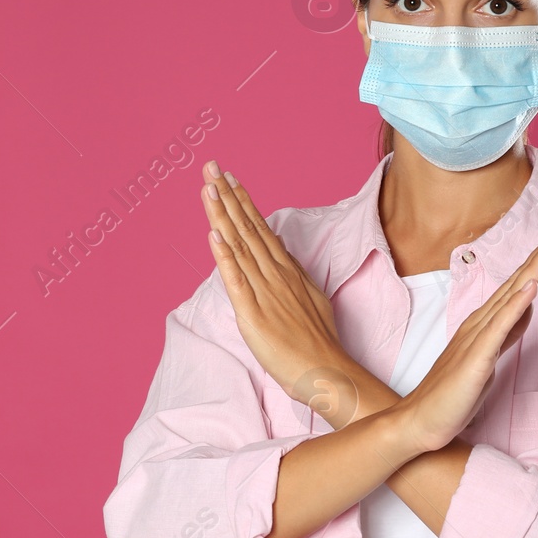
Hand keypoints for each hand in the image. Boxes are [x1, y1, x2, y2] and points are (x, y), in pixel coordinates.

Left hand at [201, 160, 348, 402]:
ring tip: (209, 187)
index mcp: (286, 271)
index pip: (260, 229)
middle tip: (211, 166)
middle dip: (227, 196)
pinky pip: (236, 279)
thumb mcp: (308, 298)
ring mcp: (264, 291)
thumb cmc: (318, 342)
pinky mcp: (253, 313)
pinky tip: (214, 234)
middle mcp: (275, 274)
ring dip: (222, 215)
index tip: (229, 179)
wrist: (328, 371)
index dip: (243, 202)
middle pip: (247, 228)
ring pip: (239, 246)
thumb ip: (291, 276)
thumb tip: (278, 255)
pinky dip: (224, 256)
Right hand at [396, 215, 537, 452]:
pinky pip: (499, 329)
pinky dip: (516, 306)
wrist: (420, 420)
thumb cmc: (453, 393)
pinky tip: (530, 288)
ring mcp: (477, 339)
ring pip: (511, 297)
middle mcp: (481, 323)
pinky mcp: (476, 359)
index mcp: (485, 323)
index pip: (519, 284)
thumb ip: (508, 330)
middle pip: (519, 281)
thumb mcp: (489, 356)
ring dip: (533, 269)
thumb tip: (528, 304)